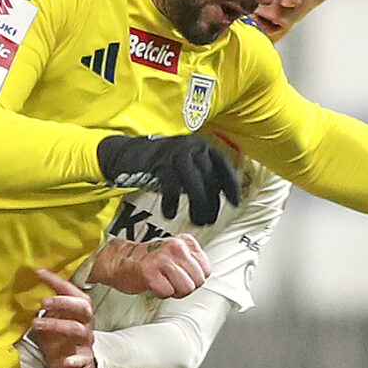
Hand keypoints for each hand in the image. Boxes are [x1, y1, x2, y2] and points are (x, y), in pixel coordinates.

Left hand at [26, 270, 96, 367]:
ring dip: (57, 325)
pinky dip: (75, 361)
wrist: (72, 363)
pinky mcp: (84, 360)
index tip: (38, 272)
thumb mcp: (52, 317)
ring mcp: (85, 341)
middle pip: (82, 307)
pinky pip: (83, 360)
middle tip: (43, 301)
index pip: (71, 290)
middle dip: (63, 302)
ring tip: (36, 323)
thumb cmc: (59, 336)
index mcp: (78, 308)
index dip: (56, 281)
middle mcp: (85, 322)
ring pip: (77, 329)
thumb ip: (45, 305)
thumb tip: (22, 287)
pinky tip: (66, 361)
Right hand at [89, 233, 208, 298]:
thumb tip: (204, 275)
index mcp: (184, 241)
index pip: (206, 269)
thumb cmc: (147, 260)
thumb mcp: (175, 254)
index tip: (183, 276)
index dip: (194, 278)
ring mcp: (162, 258)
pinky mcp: (150, 272)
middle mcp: (175, 247)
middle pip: (197, 281)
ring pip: (185, 288)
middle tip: (172, 282)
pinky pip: (167, 292)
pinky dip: (160, 293)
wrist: (119, 261)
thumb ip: (191, 261)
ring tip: (164, 284)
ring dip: (174, 291)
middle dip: (186, 287)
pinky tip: (154, 285)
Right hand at [95, 133, 240, 226]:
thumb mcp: (186, 165)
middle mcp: (192, 147)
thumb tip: (215, 199)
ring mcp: (176, 153)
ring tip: (197, 221)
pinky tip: (169, 214)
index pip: (223, 166)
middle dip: (211, 203)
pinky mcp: (160, 162)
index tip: (235, 203)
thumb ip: (201, 175)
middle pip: (209, 178)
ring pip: (193, 184)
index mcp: (202, 146)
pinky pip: (171, 186)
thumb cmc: (162, 164)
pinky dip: (171, 202)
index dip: (230, 186)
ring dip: (197, 205)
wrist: (131, 153)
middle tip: (209, 221)